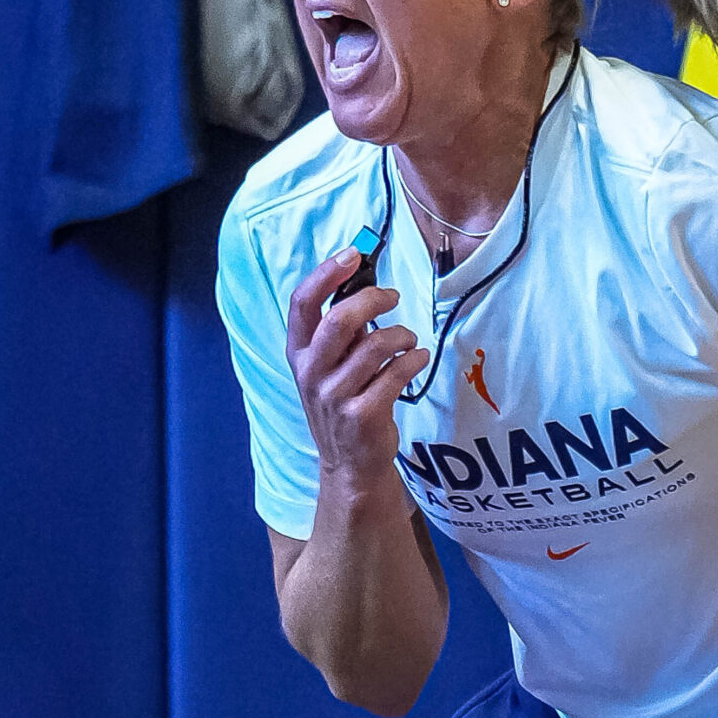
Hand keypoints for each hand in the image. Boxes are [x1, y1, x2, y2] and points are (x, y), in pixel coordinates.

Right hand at [285, 248, 429, 478]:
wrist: (350, 463)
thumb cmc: (344, 399)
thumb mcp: (329, 364)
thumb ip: (341, 329)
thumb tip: (365, 278)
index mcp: (299, 352)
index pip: (302, 303)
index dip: (326, 274)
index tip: (353, 254)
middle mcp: (311, 373)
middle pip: (339, 320)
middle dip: (373, 299)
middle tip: (393, 297)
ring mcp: (334, 397)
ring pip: (375, 346)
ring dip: (402, 334)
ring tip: (409, 340)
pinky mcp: (362, 415)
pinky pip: (396, 373)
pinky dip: (415, 359)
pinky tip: (418, 358)